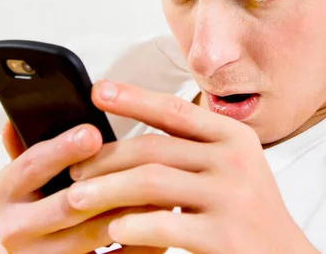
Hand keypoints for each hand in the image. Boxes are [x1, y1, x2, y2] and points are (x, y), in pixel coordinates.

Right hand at [0, 121, 163, 252]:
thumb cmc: (34, 203)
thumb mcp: (24, 174)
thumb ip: (29, 144)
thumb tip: (23, 111)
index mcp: (4, 193)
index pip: (31, 166)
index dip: (63, 149)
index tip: (92, 133)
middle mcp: (16, 228)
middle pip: (67, 204)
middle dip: (106, 182)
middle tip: (141, 164)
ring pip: (93, 235)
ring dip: (130, 211)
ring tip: (162, 189)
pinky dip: (138, 243)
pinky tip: (161, 224)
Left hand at [66, 81, 317, 253]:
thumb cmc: (249, 212)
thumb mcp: (234, 168)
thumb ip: (196, 147)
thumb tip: (134, 138)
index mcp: (234, 137)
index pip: (175, 110)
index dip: (134, 98)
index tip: (99, 90)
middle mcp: (234, 160)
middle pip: (154, 147)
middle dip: (106, 157)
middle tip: (76, 169)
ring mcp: (230, 197)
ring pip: (150, 181)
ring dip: (106, 189)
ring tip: (77, 198)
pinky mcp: (222, 236)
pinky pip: (161, 224)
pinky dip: (130, 225)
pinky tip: (114, 230)